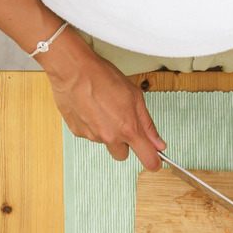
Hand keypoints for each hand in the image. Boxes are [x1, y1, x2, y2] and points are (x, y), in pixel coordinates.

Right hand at [42, 33, 164, 169]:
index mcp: (128, 129)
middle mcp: (110, 137)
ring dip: (107, 132)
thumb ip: (147, 124)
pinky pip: (90, 135)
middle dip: (124, 144)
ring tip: (103, 108)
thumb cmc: (103, 77)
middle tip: (121, 123)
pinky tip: (91, 109)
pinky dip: (92, 126)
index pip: (147, 159)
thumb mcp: (135, 97)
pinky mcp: (78, 132)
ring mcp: (92, 136)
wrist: (73, 70)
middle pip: (123, 155)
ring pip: (105, 143)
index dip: (153, 162)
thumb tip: (158, 143)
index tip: (155, 161)